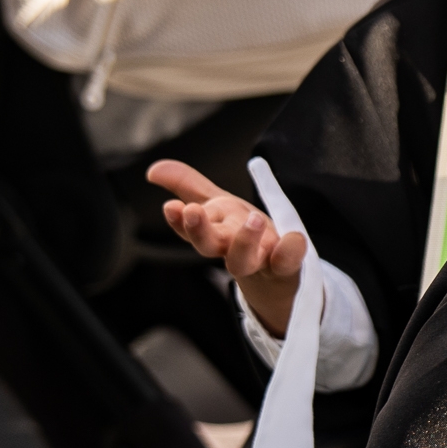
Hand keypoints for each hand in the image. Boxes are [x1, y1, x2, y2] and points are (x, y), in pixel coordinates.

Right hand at [149, 161, 308, 334]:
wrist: (278, 277)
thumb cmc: (243, 234)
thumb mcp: (217, 204)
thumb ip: (187, 185)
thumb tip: (153, 170)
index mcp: (213, 232)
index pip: (189, 229)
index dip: (178, 221)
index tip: (171, 207)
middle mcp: (231, 249)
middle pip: (208, 245)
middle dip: (198, 230)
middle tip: (192, 211)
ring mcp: (258, 260)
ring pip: (244, 259)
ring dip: (245, 240)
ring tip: (253, 219)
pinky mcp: (286, 266)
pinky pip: (287, 260)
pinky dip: (290, 250)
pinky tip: (294, 238)